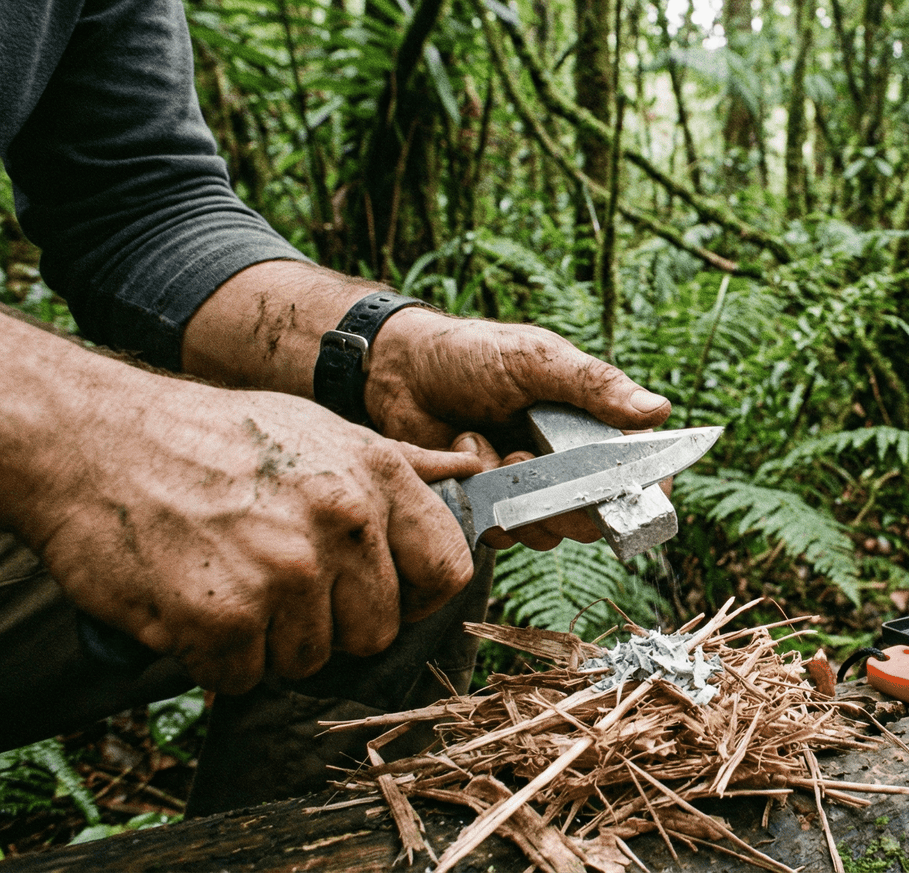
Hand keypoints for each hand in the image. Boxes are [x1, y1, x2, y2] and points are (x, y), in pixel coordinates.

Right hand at [17, 370, 486, 693]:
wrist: (92, 439)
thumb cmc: (210, 436)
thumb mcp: (318, 428)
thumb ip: (397, 466)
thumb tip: (470, 474)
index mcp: (376, 476)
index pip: (446, 571)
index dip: (416, 598)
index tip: (383, 598)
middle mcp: (342, 523)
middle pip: (375, 632)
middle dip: (329, 624)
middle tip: (276, 583)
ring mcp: (285, 572)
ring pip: (308, 660)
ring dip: (267, 641)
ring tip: (228, 579)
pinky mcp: (224, 617)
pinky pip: (244, 677)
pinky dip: (215, 658)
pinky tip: (192, 603)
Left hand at [365, 310, 673, 549]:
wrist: (399, 370)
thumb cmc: (473, 354)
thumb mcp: (537, 360)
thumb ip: (595, 386)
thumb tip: (660, 410)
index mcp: (593, 427)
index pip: (641, 473)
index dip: (645, 491)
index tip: (632, 492)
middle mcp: (568, 466)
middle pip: (597, 517)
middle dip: (567, 499)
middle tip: (530, 460)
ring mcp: (529, 491)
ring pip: (549, 532)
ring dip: (519, 494)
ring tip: (491, 447)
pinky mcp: (490, 510)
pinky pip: (501, 534)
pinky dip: (483, 500)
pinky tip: (466, 457)